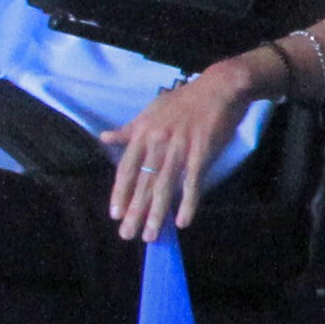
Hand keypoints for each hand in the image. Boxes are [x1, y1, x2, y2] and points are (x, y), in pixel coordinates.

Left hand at [104, 57, 271, 242]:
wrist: (220, 88)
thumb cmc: (186, 100)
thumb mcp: (152, 111)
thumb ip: (129, 129)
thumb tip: (104, 138)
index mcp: (143, 133)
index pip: (126, 168)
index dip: (121, 193)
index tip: (116, 214)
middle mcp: (157, 143)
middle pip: (143, 183)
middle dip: (135, 211)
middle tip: (128, 235)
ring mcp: (180, 148)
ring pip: (164, 187)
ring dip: (157, 214)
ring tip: (152, 235)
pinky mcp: (202, 153)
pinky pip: (192, 183)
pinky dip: (187, 203)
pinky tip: (183, 221)